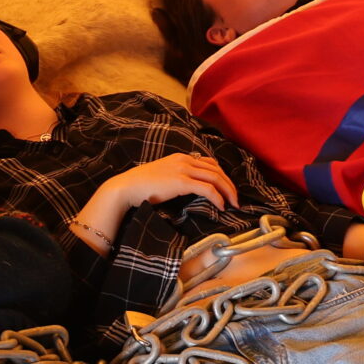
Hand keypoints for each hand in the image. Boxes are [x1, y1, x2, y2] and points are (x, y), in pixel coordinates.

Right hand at [97, 154, 237, 215]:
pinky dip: (217, 198)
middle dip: (230, 185)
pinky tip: (221, 206)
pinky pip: (207, 189)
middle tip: (236, 199)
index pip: (210, 163)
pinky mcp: (182, 182)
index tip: (227, 189)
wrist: (127, 187)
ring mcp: (184, 170)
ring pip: (216, 178)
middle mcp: (185, 160)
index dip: (222, 176)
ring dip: (228, 191)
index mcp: (182, 157)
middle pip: (217, 169)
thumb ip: (178, 176)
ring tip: (233, 204)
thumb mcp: (163, 175)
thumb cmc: (141, 185)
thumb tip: (190, 187)